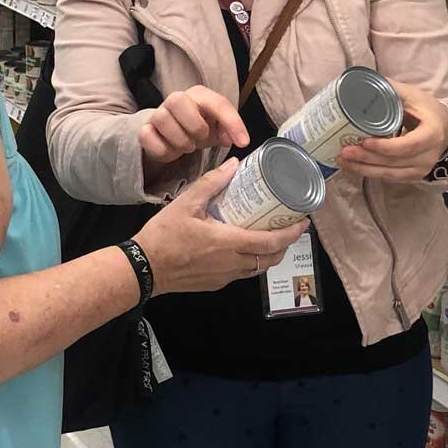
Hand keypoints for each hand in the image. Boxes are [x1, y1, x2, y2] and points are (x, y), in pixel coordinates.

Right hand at [132, 159, 308, 296]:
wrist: (144, 268)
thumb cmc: (164, 235)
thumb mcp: (186, 203)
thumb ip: (212, 182)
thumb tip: (235, 164)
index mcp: (229, 243)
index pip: (271, 242)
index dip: (292, 233)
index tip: (303, 221)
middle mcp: (232, 264)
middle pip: (271, 258)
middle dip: (285, 244)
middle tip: (289, 226)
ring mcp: (224, 277)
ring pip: (258, 268)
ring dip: (269, 254)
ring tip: (271, 236)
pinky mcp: (215, 284)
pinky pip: (242, 274)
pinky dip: (251, 262)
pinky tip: (244, 248)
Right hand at [138, 85, 248, 168]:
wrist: (172, 137)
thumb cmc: (198, 128)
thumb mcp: (218, 129)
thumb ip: (229, 130)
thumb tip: (234, 139)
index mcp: (199, 96)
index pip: (217, 102)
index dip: (232, 122)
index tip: (243, 142)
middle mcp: (176, 100)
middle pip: (177, 100)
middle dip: (194, 124)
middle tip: (201, 138)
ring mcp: (157, 114)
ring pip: (162, 119)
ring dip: (180, 139)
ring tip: (188, 147)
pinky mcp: (145, 130)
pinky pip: (147, 136)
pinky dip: (164, 150)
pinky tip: (172, 152)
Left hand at [335, 79, 447, 183]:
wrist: (444, 128)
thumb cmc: (426, 109)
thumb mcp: (413, 96)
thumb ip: (391, 90)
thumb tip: (363, 82)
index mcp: (432, 133)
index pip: (408, 145)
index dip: (386, 147)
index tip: (365, 141)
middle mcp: (429, 155)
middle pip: (395, 162)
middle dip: (367, 159)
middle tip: (344, 152)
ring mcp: (421, 169)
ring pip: (390, 174)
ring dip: (364, 169)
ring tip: (342, 160)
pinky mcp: (413, 176)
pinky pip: (389, 178)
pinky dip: (370, 173)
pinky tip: (353, 166)